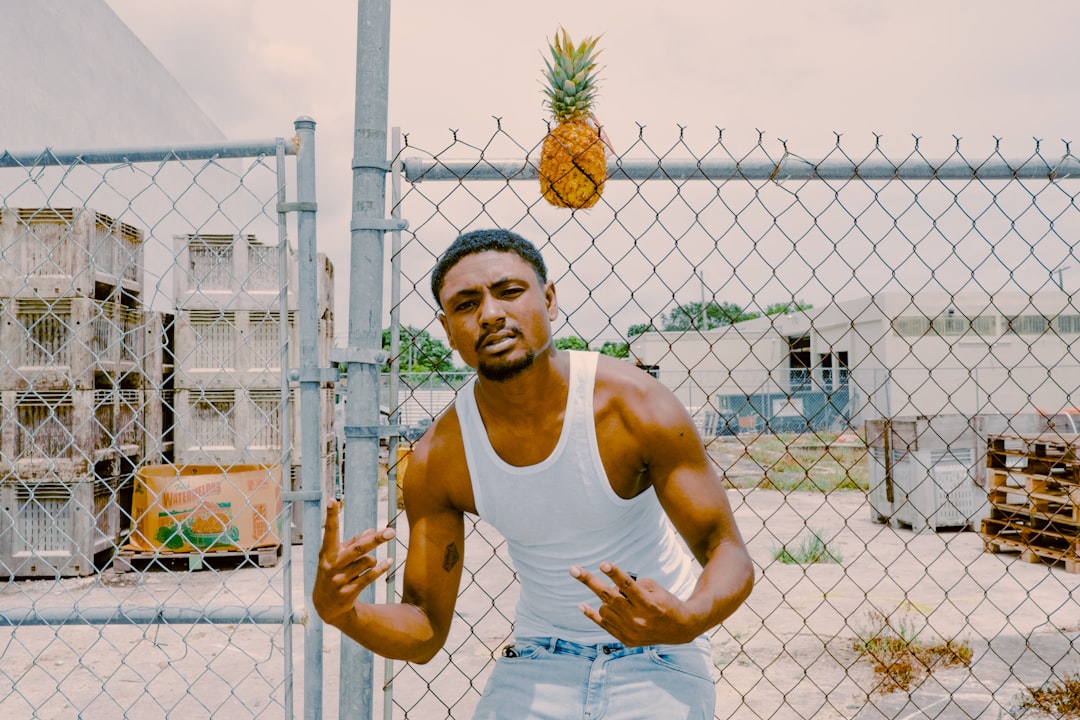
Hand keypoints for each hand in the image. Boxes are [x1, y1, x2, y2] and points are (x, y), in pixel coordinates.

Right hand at [312, 499, 394, 626]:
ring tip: (372, 562)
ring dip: (373, 560)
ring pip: (366, 562)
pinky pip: (370, 577)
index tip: (332, 500)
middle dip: (376, 540)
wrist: (326, 606)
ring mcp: (339, 580)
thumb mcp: (338, 557)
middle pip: (358, 548)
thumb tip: (371, 531)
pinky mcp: (348, 592)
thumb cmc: (334, 573)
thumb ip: (353, 543)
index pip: (329, 531)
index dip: (331, 516)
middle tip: (391, 532)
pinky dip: (381, 568)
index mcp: (327, 552)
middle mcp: (331, 565)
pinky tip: (388, 562)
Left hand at [569, 562, 692, 645]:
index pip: (628, 586)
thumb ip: (631, 585)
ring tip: (622, 600)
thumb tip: (609, 587)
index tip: (603, 564)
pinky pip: (603, 625)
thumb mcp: (654, 588)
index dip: (615, 574)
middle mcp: (638, 618)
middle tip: (573, 569)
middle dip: (589, 581)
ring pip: (604, 608)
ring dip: (607, 599)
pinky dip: (592, 614)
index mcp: (648, 603)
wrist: (679, 628)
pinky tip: (581, 605)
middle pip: (608, 596)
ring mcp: (630, 631)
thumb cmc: (665, 601)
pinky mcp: (626, 639)